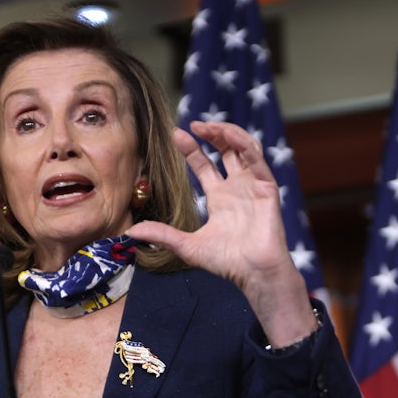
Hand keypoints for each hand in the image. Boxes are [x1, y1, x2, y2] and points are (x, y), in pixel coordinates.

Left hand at [126, 121, 316, 345]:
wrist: (254, 272)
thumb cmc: (227, 262)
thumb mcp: (187, 245)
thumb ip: (162, 235)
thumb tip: (130, 232)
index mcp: (220, 197)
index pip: (204, 164)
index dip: (191, 149)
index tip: (176, 135)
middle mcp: (236, 187)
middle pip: (225, 150)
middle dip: (211, 134)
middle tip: (193, 125)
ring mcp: (253, 185)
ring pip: (244, 148)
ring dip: (228, 133)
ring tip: (209, 127)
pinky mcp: (267, 188)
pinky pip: (257, 160)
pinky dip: (245, 144)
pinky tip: (229, 136)